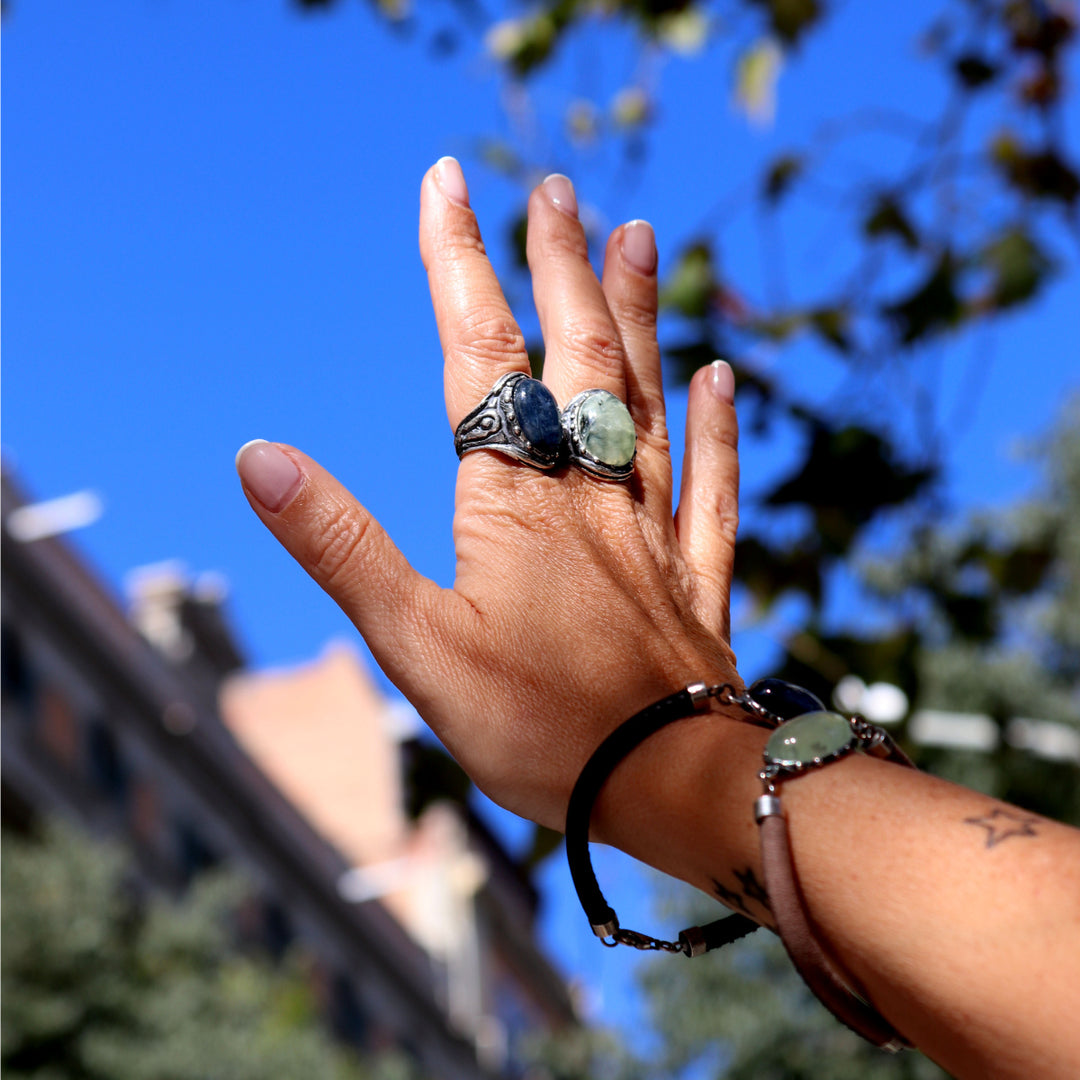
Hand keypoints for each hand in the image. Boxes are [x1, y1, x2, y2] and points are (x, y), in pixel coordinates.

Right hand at [236, 159, 743, 834]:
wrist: (664, 786)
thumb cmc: (537, 726)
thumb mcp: (413, 644)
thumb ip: (341, 546)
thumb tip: (261, 458)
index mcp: (515, 499)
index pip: (480, 354)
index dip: (460, 263)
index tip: (449, 181)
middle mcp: (589, 493)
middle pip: (576, 353)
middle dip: (561, 265)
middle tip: (559, 189)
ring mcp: (650, 530)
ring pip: (644, 400)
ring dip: (639, 316)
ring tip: (638, 236)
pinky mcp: (694, 577)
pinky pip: (709, 486)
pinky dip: (716, 429)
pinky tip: (721, 376)